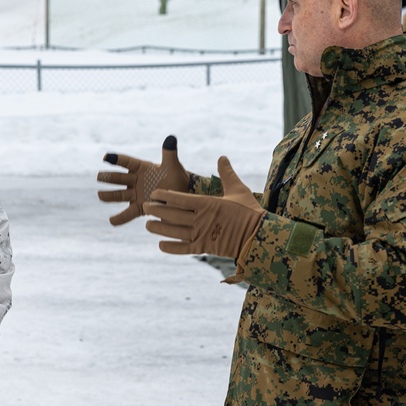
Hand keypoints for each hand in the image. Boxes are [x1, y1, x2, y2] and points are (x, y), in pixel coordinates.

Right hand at [97, 135, 188, 225]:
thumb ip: (170, 153)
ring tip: (100, 196)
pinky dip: (120, 218)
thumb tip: (171, 138)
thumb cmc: (177, 177)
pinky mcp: (140, 207)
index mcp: (142, 167)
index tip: (106, 157)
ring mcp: (136, 194)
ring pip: (119, 195)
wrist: (182, 194)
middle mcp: (135, 180)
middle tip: (99, 177)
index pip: (127, 162)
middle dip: (109, 177)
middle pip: (119, 178)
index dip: (117, 159)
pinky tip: (112, 221)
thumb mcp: (173, 166)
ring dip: (109, 195)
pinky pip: (128, 213)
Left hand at [143, 156, 264, 257]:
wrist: (260, 236)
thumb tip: (222, 157)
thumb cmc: (250, 211)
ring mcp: (202, 235)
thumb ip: (227, 173)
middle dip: (157, 210)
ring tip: (148, 225)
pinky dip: (171, 248)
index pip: (180, 198)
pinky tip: (161, 245)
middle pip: (172, 214)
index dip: (164, 196)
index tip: (154, 194)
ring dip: (159, 229)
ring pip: (175, 232)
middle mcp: (201, 219)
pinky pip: (184, 248)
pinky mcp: (205, 248)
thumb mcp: (238, 189)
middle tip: (145, 207)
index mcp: (208, 203)